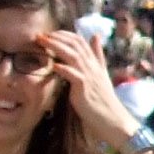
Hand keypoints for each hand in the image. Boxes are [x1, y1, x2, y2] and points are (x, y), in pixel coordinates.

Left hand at [45, 30, 139, 153]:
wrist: (113, 120)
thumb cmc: (104, 100)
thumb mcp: (101, 73)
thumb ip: (97, 55)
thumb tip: (95, 36)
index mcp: (94, 63)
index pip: (79, 41)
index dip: (64, 34)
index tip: (49, 33)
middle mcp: (92, 67)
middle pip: (75, 45)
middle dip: (57, 37)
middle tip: (40, 35)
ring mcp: (89, 77)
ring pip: (73, 56)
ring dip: (57, 47)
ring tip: (43, 42)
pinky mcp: (85, 89)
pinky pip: (74, 75)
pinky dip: (64, 69)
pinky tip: (54, 65)